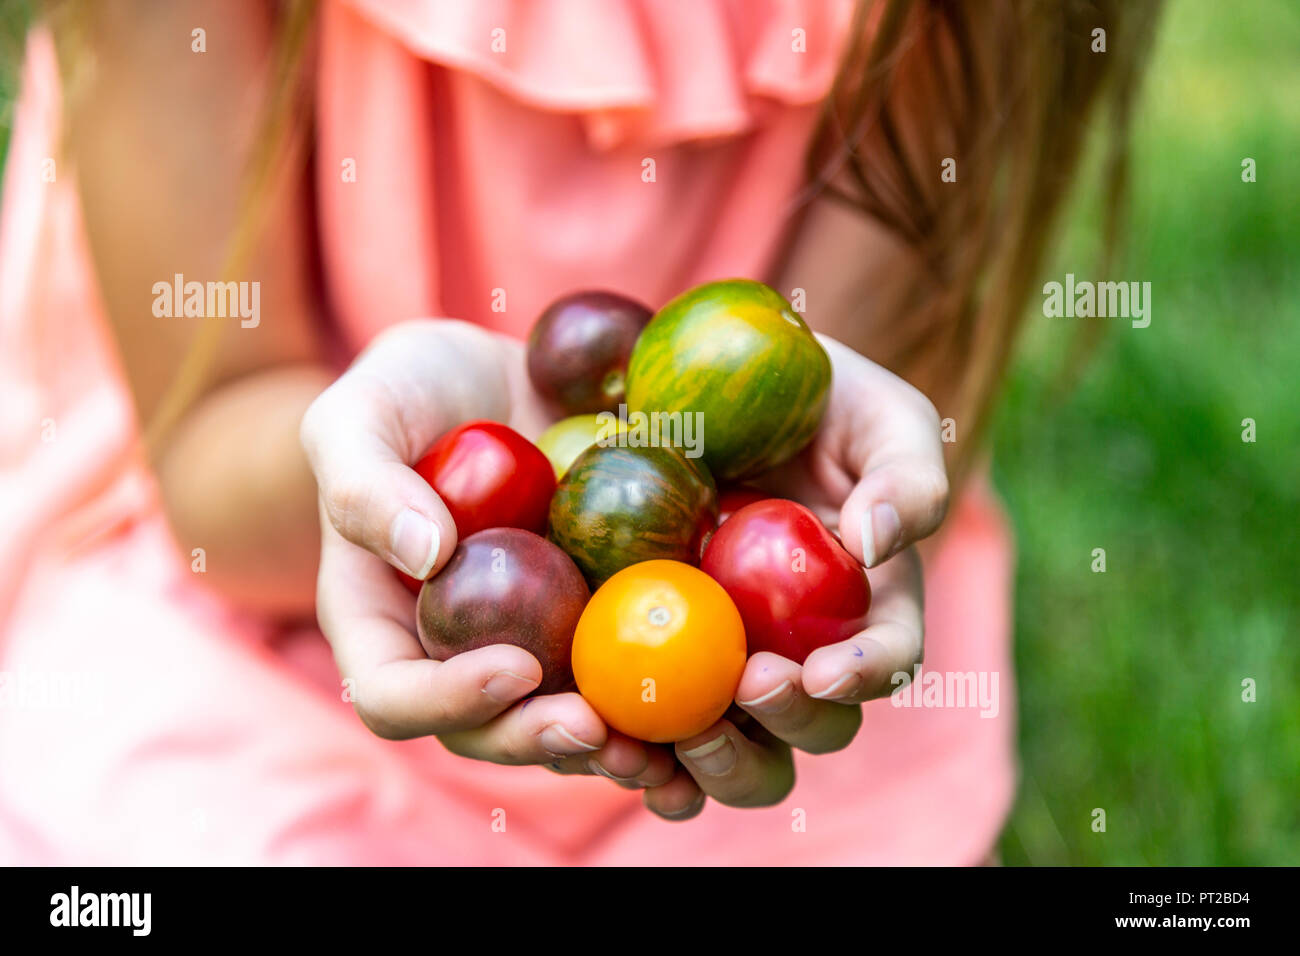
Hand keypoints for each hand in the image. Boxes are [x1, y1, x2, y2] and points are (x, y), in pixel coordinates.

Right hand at [300, 320, 673, 786]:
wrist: (503, 376)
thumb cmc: (409, 390)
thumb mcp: (361, 413)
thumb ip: (365, 482)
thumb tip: (426, 555)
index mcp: (387, 624)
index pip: (396, 696)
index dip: (448, 702)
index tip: (514, 666)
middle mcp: (461, 652)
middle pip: (490, 732)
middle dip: (541, 741)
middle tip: (598, 727)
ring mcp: (537, 643)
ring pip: (569, 725)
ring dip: (616, 750)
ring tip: (666, 744)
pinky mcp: (604, 619)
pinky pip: (634, 674)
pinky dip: (673, 698)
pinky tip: (724, 695)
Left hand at [635, 335, 948, 819]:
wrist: (713, 379)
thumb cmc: (817, 395)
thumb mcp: (879, 413)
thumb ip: (906, 475)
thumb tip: (878, 545)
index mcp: (869, 606)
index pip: (887, 659)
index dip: (866, 677)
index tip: (825, 672)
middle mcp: (803, 649)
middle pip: (814, 727)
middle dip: (788, 725)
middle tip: (747, 686)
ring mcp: (726, 661)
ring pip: (738, 755)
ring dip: (713, 764)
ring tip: (675, 734)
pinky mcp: (655, 660)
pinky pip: (652, 733)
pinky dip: (639, 755)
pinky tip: (608, 741)